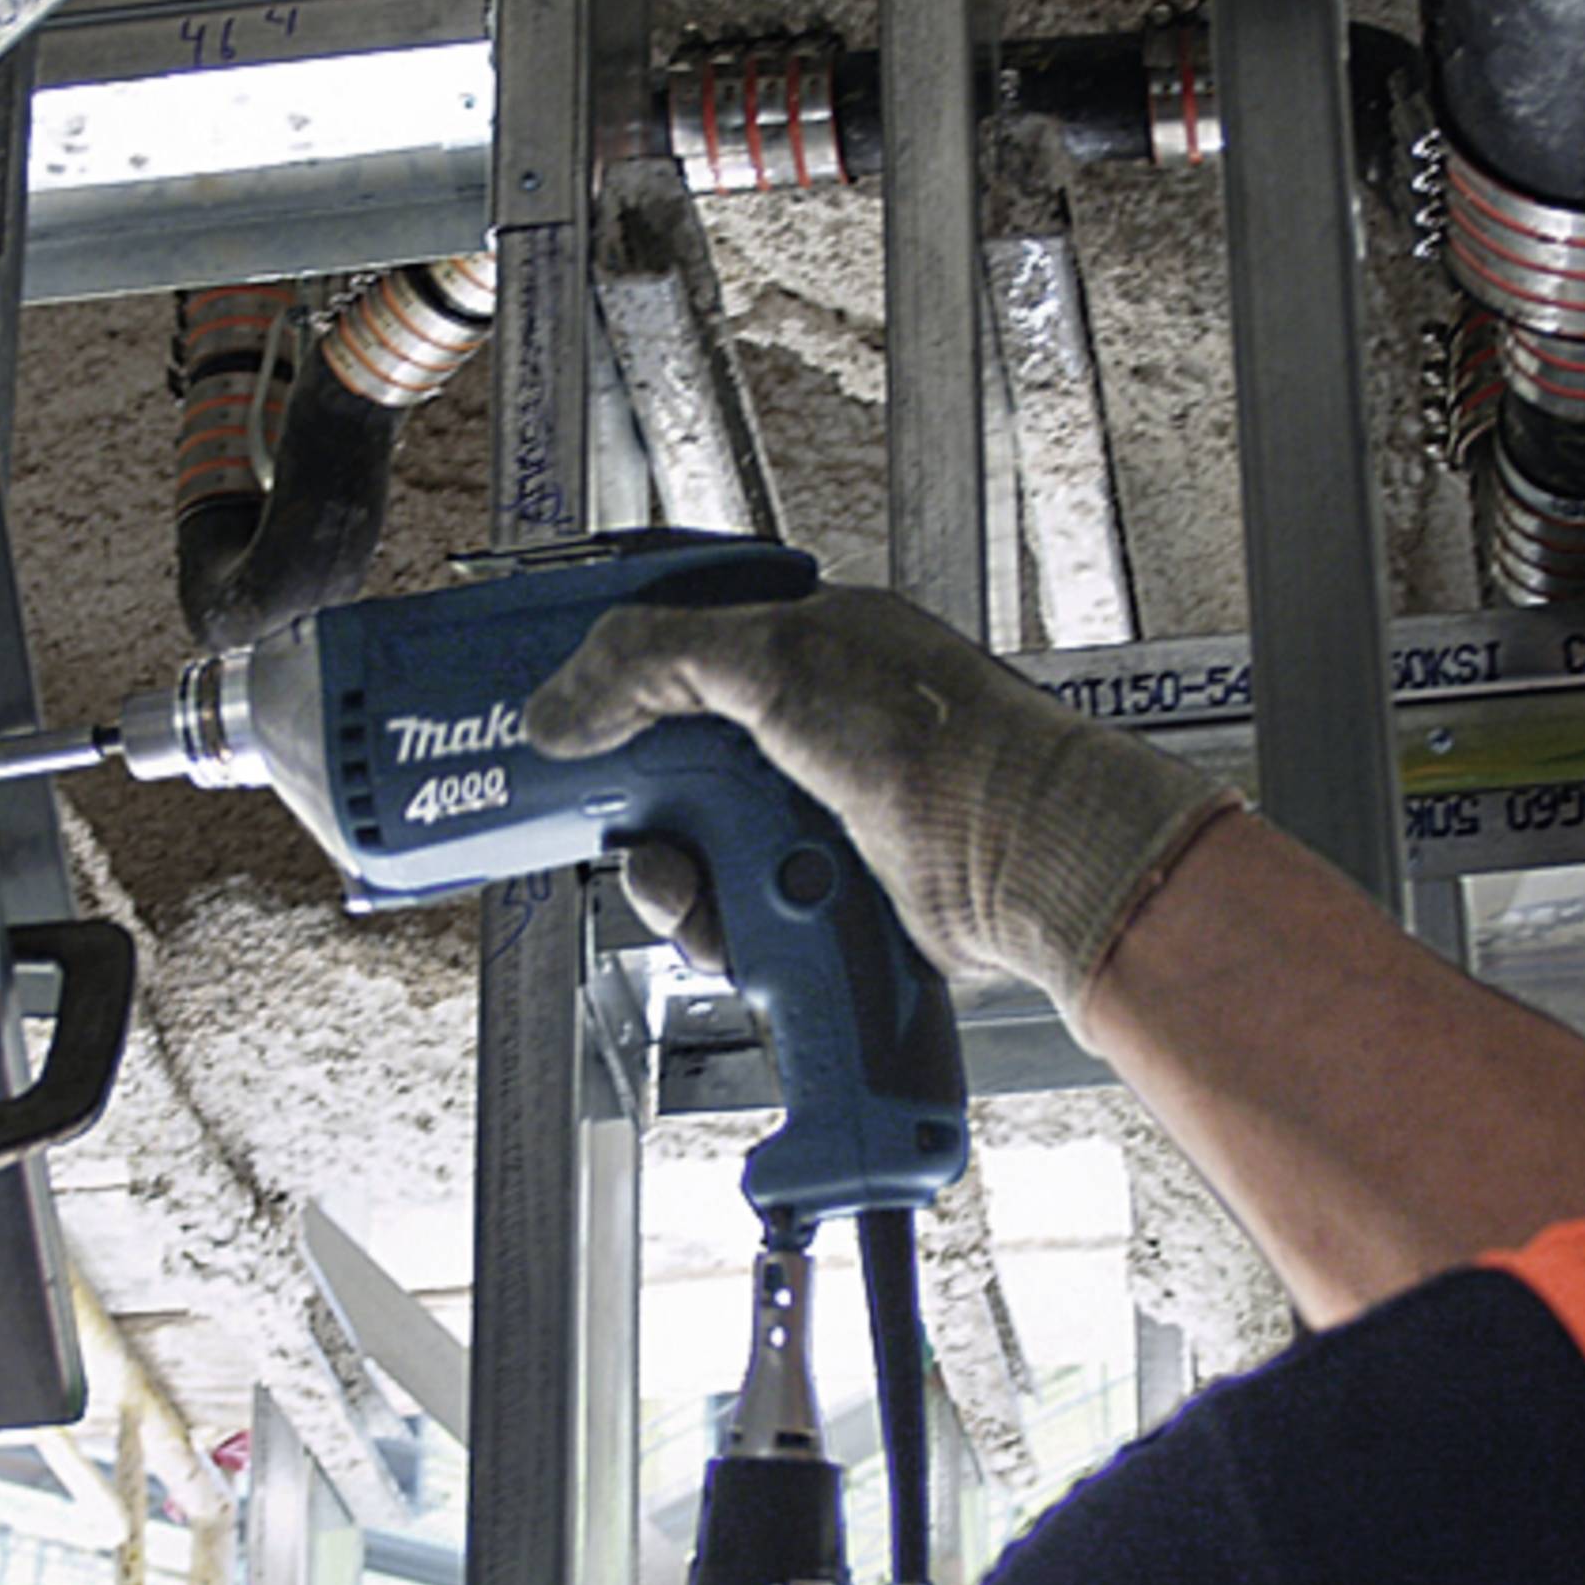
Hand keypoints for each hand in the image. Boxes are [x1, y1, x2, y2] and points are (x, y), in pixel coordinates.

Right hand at [527, 585, 1234, 1015]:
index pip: (675, 657)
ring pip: (696, 858)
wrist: (1024, 862)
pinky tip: (747, 927)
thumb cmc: (941, 745)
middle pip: (671, 773)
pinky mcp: (825, 902)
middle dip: (639, 809)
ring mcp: (818, 822)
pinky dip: (726, 934)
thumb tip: (561, 705)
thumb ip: (653, 663)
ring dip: (680, 884)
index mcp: (808, 650)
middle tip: (623, 822)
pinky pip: (736, 923)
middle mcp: (811, 734)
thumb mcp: (777, 663)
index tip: (561, 722)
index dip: (612, 690)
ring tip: (700, 888)